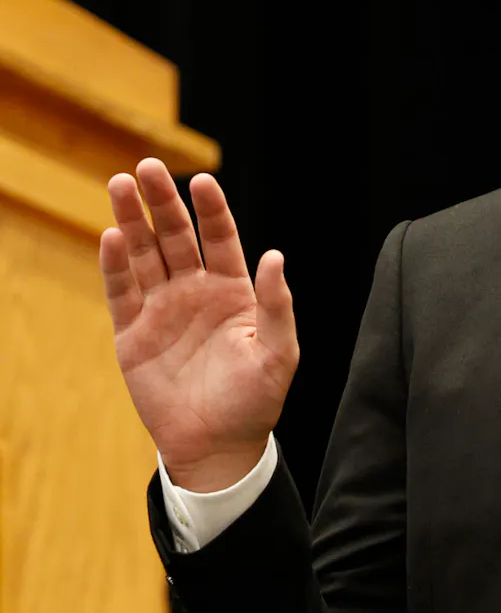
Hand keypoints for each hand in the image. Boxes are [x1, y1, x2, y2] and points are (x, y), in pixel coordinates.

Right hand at [101, 158, 297, 492]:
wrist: (218, 445)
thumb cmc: (256, 399)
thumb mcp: (279, 352)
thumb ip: (277, 305)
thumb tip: (275, 256)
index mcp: (234, 290)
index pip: (220, 238)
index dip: (211, 210)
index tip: (201, 181)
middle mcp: (196, 291)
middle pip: (176, 236)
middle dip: (162, 202)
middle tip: (145, 167)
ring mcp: (162, 309)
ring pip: (144, 255)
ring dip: (132, 221)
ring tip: (120, 184)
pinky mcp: (133, 334)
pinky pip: (122, 292)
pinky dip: (114, 265)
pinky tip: (110, 236)